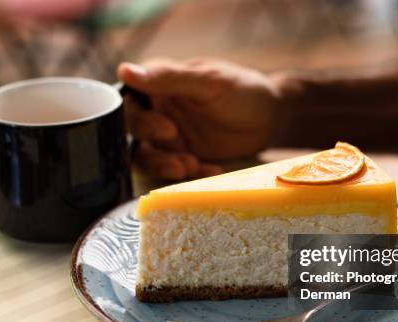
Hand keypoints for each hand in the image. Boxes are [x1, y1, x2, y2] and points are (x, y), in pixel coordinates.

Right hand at [117, 58, 281, 179]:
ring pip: (148, 157)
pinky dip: (191, 174)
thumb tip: (124, 70)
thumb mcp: (209, 81)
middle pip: (135, 134)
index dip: (140, 119)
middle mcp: (159, 111)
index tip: (167, 127)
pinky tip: (212, 170)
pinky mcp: (183, 157)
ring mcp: (170, 137)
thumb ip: (169, 77)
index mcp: (159, 86)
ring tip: (190, 166)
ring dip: (164, 165)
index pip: (129, 103)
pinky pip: (174, 171)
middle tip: (181, 151)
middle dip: (154, 147)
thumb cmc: (243, 90)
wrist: (272, 118)